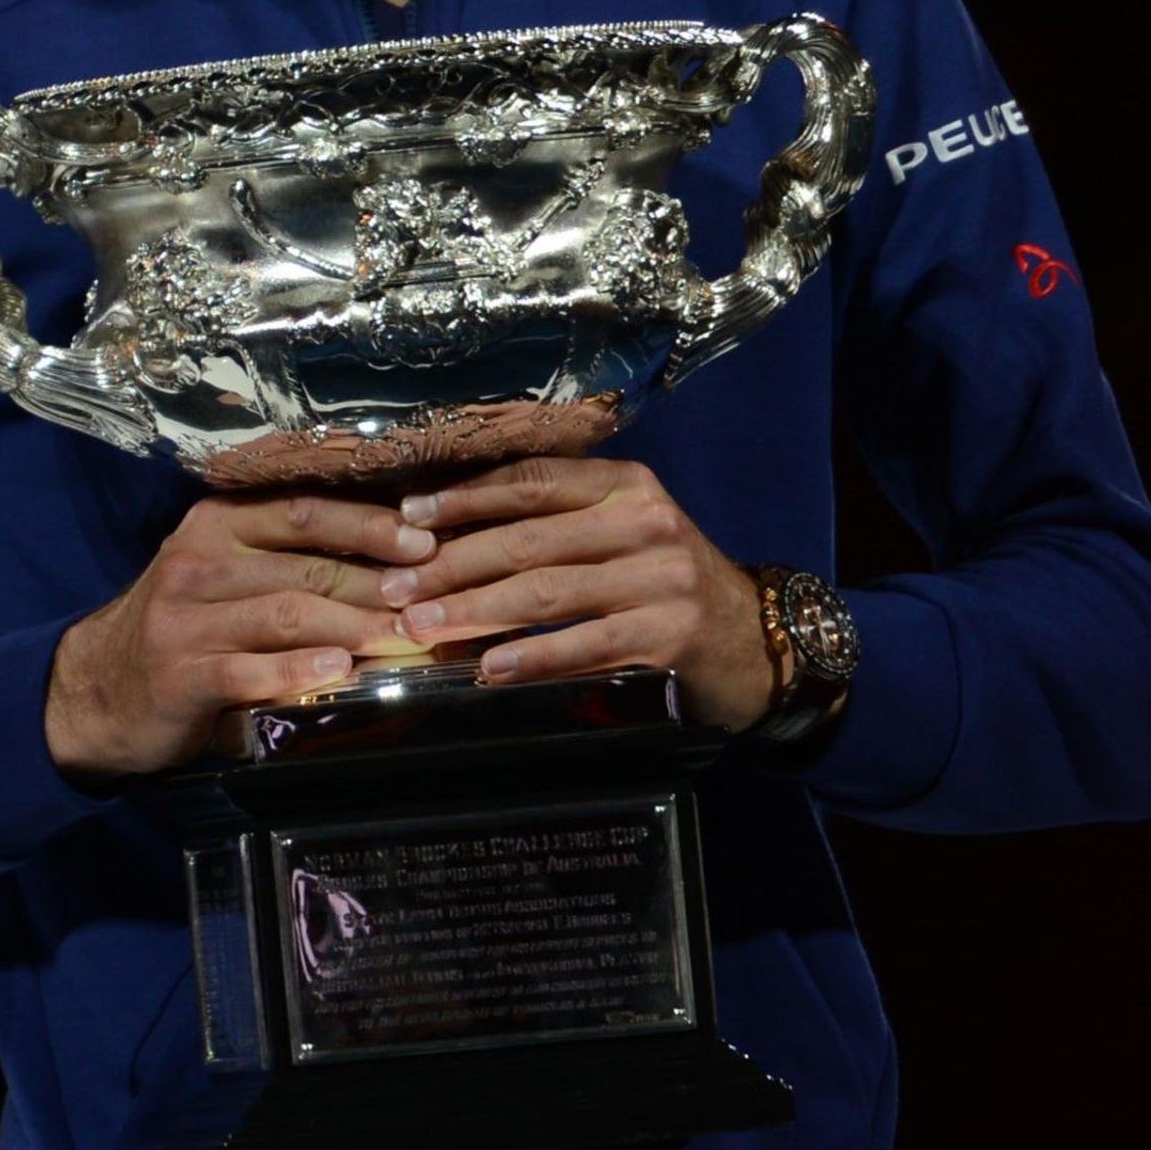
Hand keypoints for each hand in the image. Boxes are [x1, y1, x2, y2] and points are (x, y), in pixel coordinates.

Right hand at [44, 494, 428, 783]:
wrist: (99, 690)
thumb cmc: (183, 627)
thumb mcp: (221, 576)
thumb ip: (285, 563)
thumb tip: (390, 561)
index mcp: (215, 525)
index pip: (303, 511)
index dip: (368, 525)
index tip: (424, 540)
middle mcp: (197, 562)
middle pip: (305, 566)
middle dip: (377, 584)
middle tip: (430, 601)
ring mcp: (185, 618)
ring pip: (286, 613)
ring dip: (354, 627)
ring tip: (404, 638)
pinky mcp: (181, 674)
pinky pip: (251, 669)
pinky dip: (300, 671)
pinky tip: (339, 671)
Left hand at [376, 457, 774, 729]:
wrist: (755, 640)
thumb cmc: (662, 584)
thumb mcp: (619, 535)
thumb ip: (553, 525)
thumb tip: (442, 535)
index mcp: (625, 485)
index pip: (531, 481)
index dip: (464, 499)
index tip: (406, 519)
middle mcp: (645, 522)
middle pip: (528, 539)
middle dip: (452, 566)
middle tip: (395, 589)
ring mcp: (662, 578)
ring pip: (547, 591)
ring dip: (476, 611)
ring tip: (422, 627)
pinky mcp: (671, 634)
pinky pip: (586, 644)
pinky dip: (533, 657)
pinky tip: (489, 668)